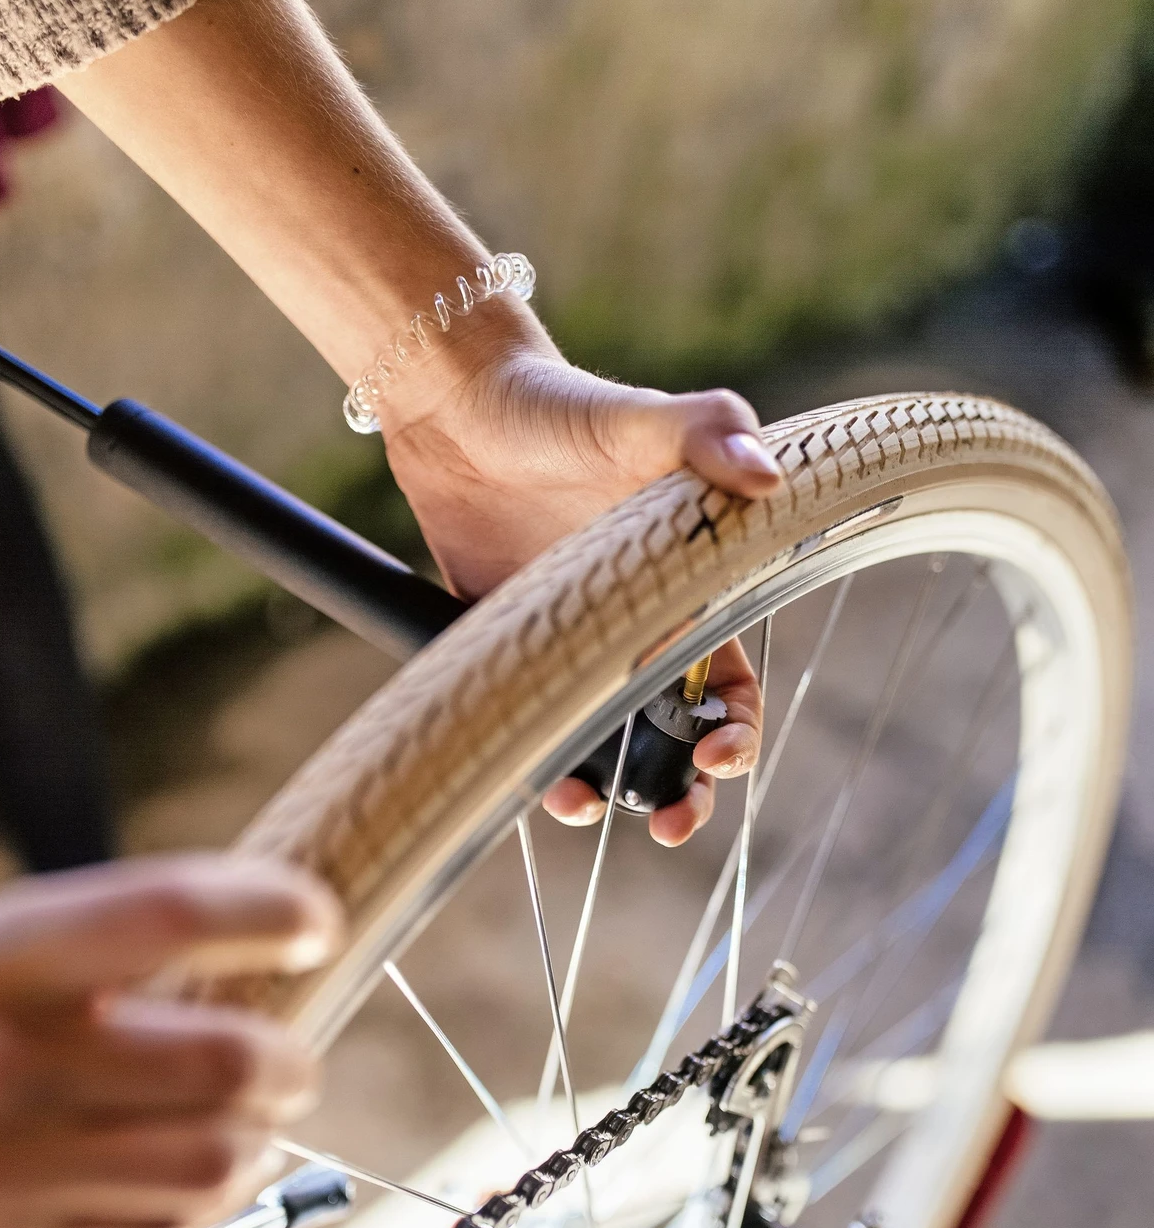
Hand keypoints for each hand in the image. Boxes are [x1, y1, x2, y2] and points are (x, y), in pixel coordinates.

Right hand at [0, 855, 340, 1227]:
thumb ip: (68, 959)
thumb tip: (238, 950)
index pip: (158, 912)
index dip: (260, 908)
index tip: (315, 920)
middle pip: (226, 1061)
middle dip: (290, 1062)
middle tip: (292, 1060)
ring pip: (215, 1161)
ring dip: (256, 1140)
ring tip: (248, 1122)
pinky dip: (194, 1202)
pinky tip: (178, 1176)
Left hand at [385, 338, 776, 841]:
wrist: (460, 404)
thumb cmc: (565, 405)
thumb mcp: (644, 418)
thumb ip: (711, 434)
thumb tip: (768, 477)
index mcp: (689, 592)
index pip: (734, 686)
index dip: (740, 731)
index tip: (722, 755)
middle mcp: (636, 630)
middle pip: (677, 737)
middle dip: (686, 791)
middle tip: (673, 823)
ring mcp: (574, 646)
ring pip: (605, 743)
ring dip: (610, 790)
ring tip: (591, 807)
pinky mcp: (512, 649)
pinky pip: (535, 722)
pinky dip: (542, 763)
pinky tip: (544, 783)